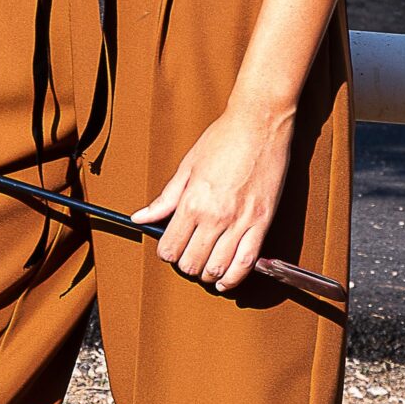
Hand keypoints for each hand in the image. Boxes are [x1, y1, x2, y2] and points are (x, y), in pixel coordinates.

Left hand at [132, 101, 293, 290]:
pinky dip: (234, 278)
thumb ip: (165, 198)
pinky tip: (226, 280)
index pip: (171, 247)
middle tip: (188, 255)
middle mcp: (216, 216)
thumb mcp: (187, 166)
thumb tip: (141, 216)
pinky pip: (247, 263)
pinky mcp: (262, 222)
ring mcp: (241, 222)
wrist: (260, 123)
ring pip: (218, 268)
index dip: (167, 252)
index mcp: (193, 202)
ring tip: (205, 266)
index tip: (170, 247)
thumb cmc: (224, 138)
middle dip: (186, 265)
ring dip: (208, 273)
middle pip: (192, 263)